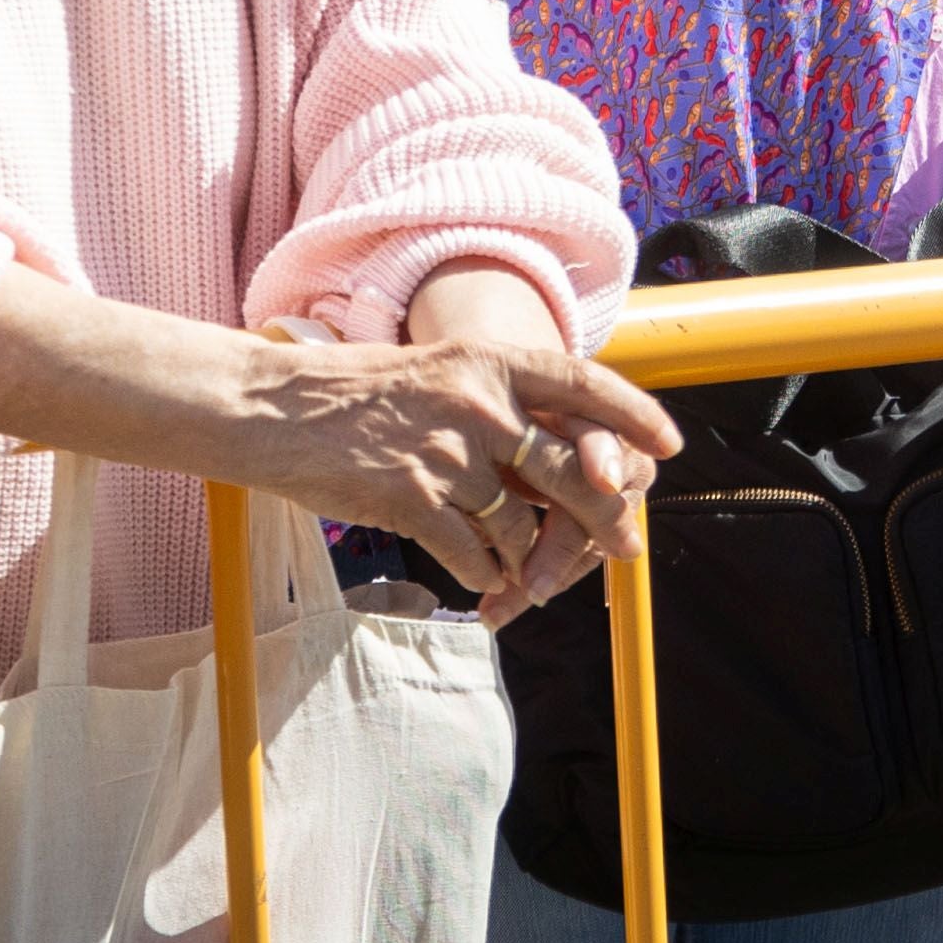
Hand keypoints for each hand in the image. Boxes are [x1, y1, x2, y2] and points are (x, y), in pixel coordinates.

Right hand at [234, 332, 681, 622]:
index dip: (635, 415)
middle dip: (606, 515)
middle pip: (572, 467)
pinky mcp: (414, 500)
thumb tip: (551, 452)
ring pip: (522, 523)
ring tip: (525, 575)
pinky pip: (475, 554)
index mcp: (487, 360)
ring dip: (530, 558)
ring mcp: (448, 453)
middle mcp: (479, 403)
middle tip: (626, 544)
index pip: (585, 382)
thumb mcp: (434, 373)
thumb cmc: (352, 393)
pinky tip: (483, 581)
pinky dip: (486, 575)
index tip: (669, 444)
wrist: (273, 409)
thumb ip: (494, 405)